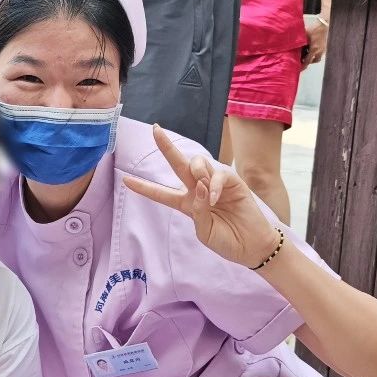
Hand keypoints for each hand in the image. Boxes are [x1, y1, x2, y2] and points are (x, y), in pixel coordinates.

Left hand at [124, 125, 278, 267]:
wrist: (251, 246)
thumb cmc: (226, 241)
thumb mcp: (204, 231)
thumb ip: (197, 210)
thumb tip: (200, 185)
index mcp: (187, 204)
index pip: (161, 194)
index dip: (144, 187)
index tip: (125, 180)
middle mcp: (198, 190)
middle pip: (178, 164)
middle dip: (166, 147)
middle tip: (155, 130)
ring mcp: (215, 184)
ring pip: (198, 164)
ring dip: (196, 170)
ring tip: (202, 185)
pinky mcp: (233, 182)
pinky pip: (218, 174)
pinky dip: (214, 184)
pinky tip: (215, 197)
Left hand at [303, 15, 328, 68]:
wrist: (323, 25)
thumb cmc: (313, 30)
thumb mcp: (304, 36)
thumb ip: (299, 43)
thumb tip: (290, 47)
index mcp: (313, 49)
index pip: (307, 61)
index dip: (302, 66)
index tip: (298, 69)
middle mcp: (319, 51)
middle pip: (312, 61)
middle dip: (307, 62)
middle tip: (302, 60)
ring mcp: (323, 49)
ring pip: (317, 58)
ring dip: (311, 58)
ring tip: (306, 54)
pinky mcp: (324, 47)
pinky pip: (319, 53)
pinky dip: (315, 53)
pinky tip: (311, 49)